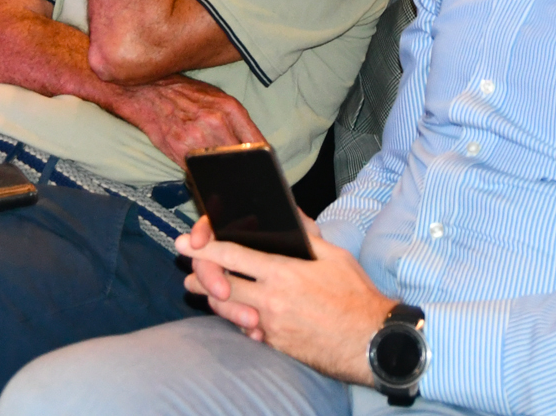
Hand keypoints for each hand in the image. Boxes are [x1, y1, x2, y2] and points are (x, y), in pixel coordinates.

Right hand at [110, 75, 263, 168]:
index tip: (264, 170)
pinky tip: (203, 171)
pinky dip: (203, 175)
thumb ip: (238, 122)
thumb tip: (257, 148)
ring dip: (223, 175)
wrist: (148, 90)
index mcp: (230, 108)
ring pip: (221, 169)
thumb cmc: (185, 94)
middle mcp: (216, 122)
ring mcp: (197, 138)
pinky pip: (199, 172)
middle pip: (241, 160)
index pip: (257, 143)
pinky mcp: (180, 151)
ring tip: (223, 174)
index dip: (262, 161)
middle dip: (244, 170)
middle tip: (244, 176)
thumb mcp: (218, 99)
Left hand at [180, 212, 391, 382]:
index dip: (205, 247)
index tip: (185, 243)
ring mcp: (271, 326)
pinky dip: (240, 322)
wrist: (370, 342)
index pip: (233, 255)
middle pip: (221, 286)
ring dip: (214, 301)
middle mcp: (271, 300)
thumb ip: (307, 233)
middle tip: (188, 273)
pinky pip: (249, 332)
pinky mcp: (276, 345)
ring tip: (206, 292)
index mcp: (283, 272)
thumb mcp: (334, 256)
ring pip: (230, 311)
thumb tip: (290, 211)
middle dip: (200, 277)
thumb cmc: (356, 296)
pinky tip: (239, 316)